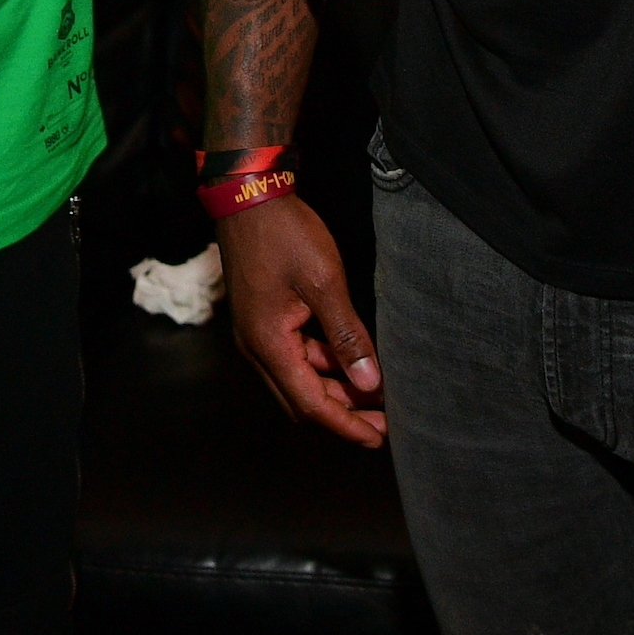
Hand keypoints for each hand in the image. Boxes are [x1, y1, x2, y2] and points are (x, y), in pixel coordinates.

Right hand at [220, 195, 386, 446]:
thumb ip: (347, 335)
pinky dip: (322, 365)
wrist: (248, 195)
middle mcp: (257, 348)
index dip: (346, 426)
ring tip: (374, 391)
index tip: (379, 438)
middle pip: (301, 401)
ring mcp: (257, 333)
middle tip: (384, 422)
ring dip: (333, 391)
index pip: (311, 404)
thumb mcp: (324, 281)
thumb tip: (370, 382)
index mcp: (268, 344)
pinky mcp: (263, 319)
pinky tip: (348, 359)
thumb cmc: (285, 234)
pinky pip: (294, 356)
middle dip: (343, 416)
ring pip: (298, 380)